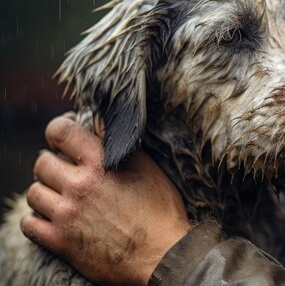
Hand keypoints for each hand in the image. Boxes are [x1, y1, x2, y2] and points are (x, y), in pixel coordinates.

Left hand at [20, 116, 190, 285]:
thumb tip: (100, 123)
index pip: (61, 131)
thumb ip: (119, 145)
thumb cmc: (160, 210)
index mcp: (101, 163)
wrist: (162, 254)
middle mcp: (79, 186)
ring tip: (63, 197)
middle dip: (53, 165)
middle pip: (42, 163)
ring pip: (34, 193)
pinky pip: (29, 223)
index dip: (57, 131)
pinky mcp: (60, 241)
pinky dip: (37, 219)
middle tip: (66, 173)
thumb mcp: (148, 168)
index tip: (62, 140)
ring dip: (46, 192)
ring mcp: (67, 214)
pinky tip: (54, 218)